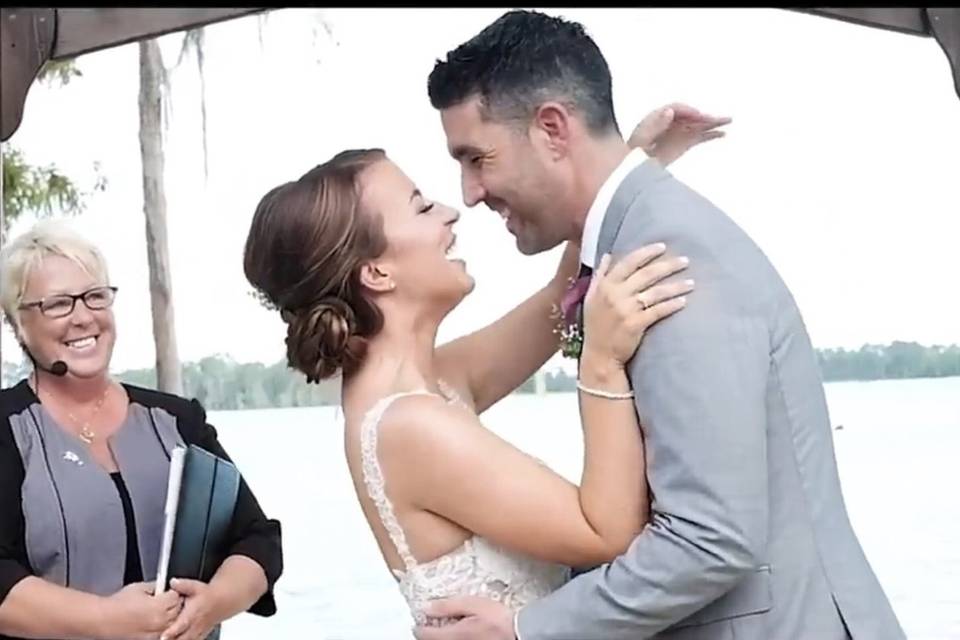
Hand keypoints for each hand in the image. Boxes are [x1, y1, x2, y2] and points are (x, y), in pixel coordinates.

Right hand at [99, 582, 181, 639]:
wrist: (103, 619)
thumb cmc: (117, 603)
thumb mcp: (139, 587)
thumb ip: (155, 585)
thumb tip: (164, 585)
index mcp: (158, 605)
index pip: (176, 596)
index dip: (173, 592)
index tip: (169, 591)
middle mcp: (160, 621)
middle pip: (178, 610)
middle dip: (174, 603)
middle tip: (166, 600)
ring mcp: (155, 632)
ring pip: (173, 623)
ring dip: (170, 616)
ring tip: (159, 611)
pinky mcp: (149, 639)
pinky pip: (163, 632)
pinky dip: (162, 626)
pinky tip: (153, 620)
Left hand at [159, 578, 218, 639]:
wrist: (220, 601)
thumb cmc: (207, 595)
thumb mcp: (195, 586)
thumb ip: (183, 585)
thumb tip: (173, 582)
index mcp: (194, 613)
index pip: (182, 624)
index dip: (172, 631)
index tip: (163, 636)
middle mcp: (196, 625)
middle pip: (183, 637)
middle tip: (161, 639)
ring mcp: (198, 632)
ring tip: (165, 639)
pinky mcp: (199, 637)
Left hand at [413, 596, 514, 639]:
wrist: (518, 634)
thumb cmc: (499, 619)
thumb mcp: (473, 604)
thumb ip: (448, 606)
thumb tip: (427, 607)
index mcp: (453, 635)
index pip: (423, 634)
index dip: (419, 626)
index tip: (420, 619)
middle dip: (427, 634)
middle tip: (431, 623)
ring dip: (439, 637)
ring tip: (444, 628)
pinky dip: (449, 638)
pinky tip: (458, 633)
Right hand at [583, 244, 692, 365]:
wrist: (599, 356)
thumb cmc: (596, 326)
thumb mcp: (591, 298)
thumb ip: (600, 275)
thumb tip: (607, 255)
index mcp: (605, 286)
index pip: (628, 262)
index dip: (646, 253)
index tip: (662, 247)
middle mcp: (615, 294)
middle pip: (646, 274)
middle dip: (667, 266)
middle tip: (685, 260)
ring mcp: (625, 309)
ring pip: (656, 292)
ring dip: (676, 286)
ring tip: (691, 282)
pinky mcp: (635, 324)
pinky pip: (658, 311)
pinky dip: (672, 305)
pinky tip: (684, 301)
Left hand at [628, 103, 730, 166]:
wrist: (633, 164)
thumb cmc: (634, 149)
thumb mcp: (642, 137)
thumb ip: (656, 124)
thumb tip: (669, 110)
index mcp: (659, 115)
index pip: (676, 109)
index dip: (687, 111)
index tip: (697, 115)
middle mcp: (672, 121)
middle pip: (690, 116)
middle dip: (704, 117)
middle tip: (718, 118)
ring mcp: (679, 131)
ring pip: (698, 125)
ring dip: (712, 123)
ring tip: (728, 121)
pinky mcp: (684, 142)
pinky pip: (699, 137)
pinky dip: (710, 135)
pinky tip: (722, 134)